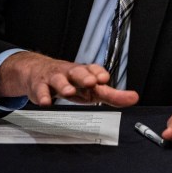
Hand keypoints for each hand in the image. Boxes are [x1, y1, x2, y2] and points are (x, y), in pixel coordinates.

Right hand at [0, 51, 138, 106]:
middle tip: (92, 82)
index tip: (104, 79)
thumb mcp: (90, 88)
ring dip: (64, 85)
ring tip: (69, 92)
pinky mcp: (39, 86)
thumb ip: (111, 95)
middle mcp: (71, 73)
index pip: (94, 70)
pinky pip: (40, 90)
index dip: (99, 73)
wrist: (38, 71)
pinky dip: (43, 96)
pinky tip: (46, 102)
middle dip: (85, 76)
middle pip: (78, 72)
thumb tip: (133, 98)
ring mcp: (54, 78)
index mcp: (85, 72)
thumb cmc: (70, 82)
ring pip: (59, 80)